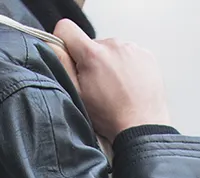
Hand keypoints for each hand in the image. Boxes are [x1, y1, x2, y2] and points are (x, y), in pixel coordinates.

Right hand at [53, 20, 171, 142]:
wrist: (142, 127)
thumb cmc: (110, 117)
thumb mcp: (77, 96)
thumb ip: (62, 65)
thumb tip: (53, 44)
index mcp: (92, 54)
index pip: (66, 29)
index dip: (63, 43)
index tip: (69, 59)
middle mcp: (112, 45)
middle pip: (91, 44)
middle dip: (91, 62)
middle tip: (97, 88)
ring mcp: (131, 48)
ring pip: (111, 51)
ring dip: (109, 65)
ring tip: (115, 90)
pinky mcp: (145, 55)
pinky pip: (129, 55)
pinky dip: (126, 68)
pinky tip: (128, 87)